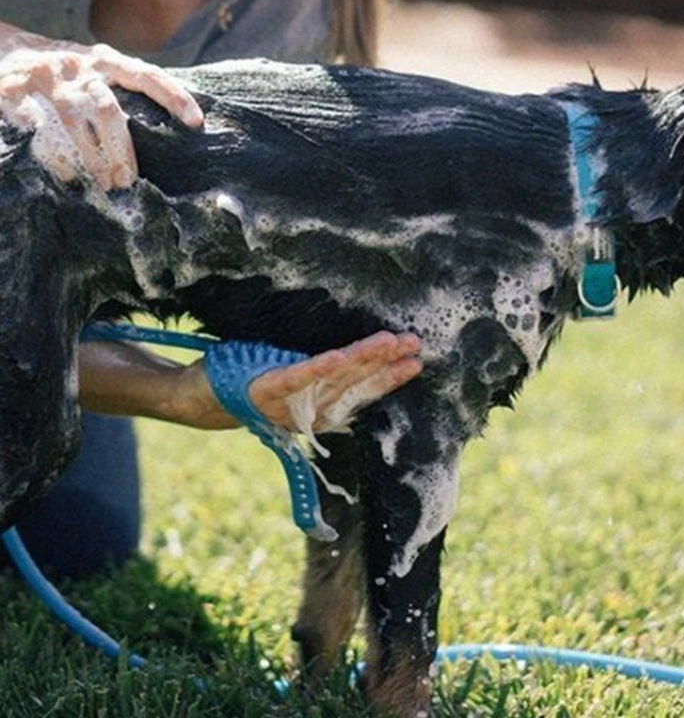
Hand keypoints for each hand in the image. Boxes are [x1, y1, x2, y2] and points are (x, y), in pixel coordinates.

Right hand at [0, 40, 202, 189]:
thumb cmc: (67, 74)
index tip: (197, 122)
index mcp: (106, 61)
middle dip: (121, 150)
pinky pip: (35, 124)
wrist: (4, 48)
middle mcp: (79, 66)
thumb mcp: (99, 71)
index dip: (174, 96)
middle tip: (128, 181)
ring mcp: (46, 76)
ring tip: (104, 185)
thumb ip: (128, 92)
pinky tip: (67, 175)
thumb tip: (177, 126)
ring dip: (91, 158)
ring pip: (73, 120)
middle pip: (108, 109)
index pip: (147, 75)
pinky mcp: (13, 88)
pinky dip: (51, 152)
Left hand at [178, 331, 422, 431]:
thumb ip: (319, 372)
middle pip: (354, 384)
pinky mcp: (264, 390)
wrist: (198, 400)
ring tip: (390, 342)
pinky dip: (318, 369)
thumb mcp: (289, 379)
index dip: (390, 377)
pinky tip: (339, 356)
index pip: (361, 391)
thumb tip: (353, 351)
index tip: (415, 360)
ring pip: (333, 380)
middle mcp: (308, 411)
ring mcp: (287, 402)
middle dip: (386, 364)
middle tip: (415, 344)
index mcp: (318, 408)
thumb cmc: (248, 384)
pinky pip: (295, 379)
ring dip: (363, 361)